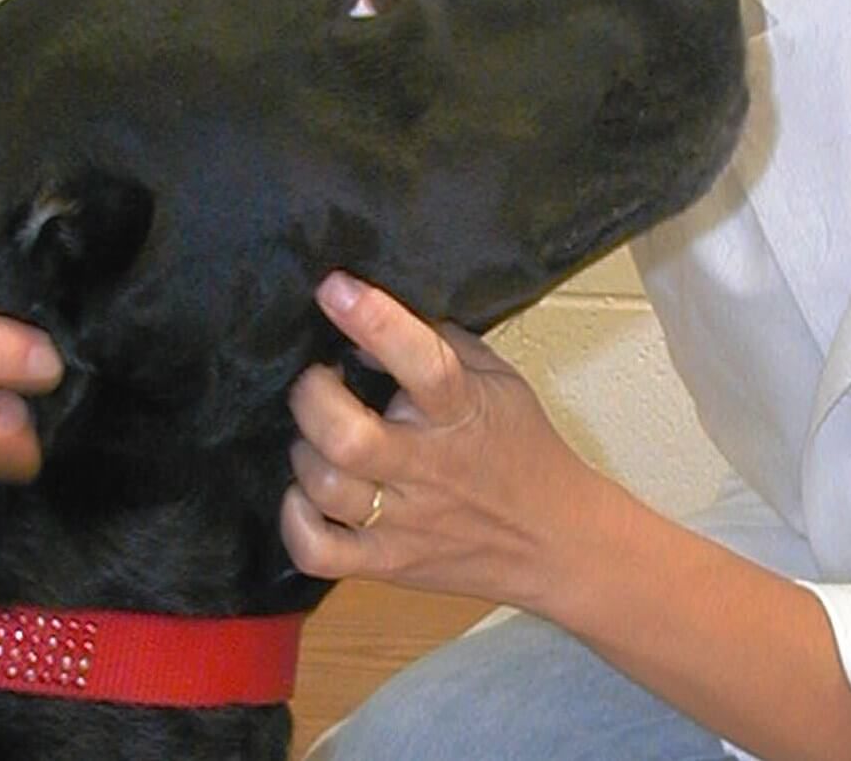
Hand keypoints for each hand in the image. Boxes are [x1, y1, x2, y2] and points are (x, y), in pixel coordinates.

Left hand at [280, 273, 607, 612]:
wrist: (555, 542)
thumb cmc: (521, 448)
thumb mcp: (500, 380)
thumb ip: (442, 345)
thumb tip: (369, 330)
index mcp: (463, 411)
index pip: (423, 363)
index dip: (374, 320)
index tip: (335, 287)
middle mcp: (429, 466)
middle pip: (348, 438)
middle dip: (313, 396)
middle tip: (318, 380)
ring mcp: (406, 521)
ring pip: (325, 487)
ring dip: (304, 450)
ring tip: (318, 435)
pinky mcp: (387, 563)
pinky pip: (318, 552)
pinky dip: (295, 519)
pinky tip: (305, 493)